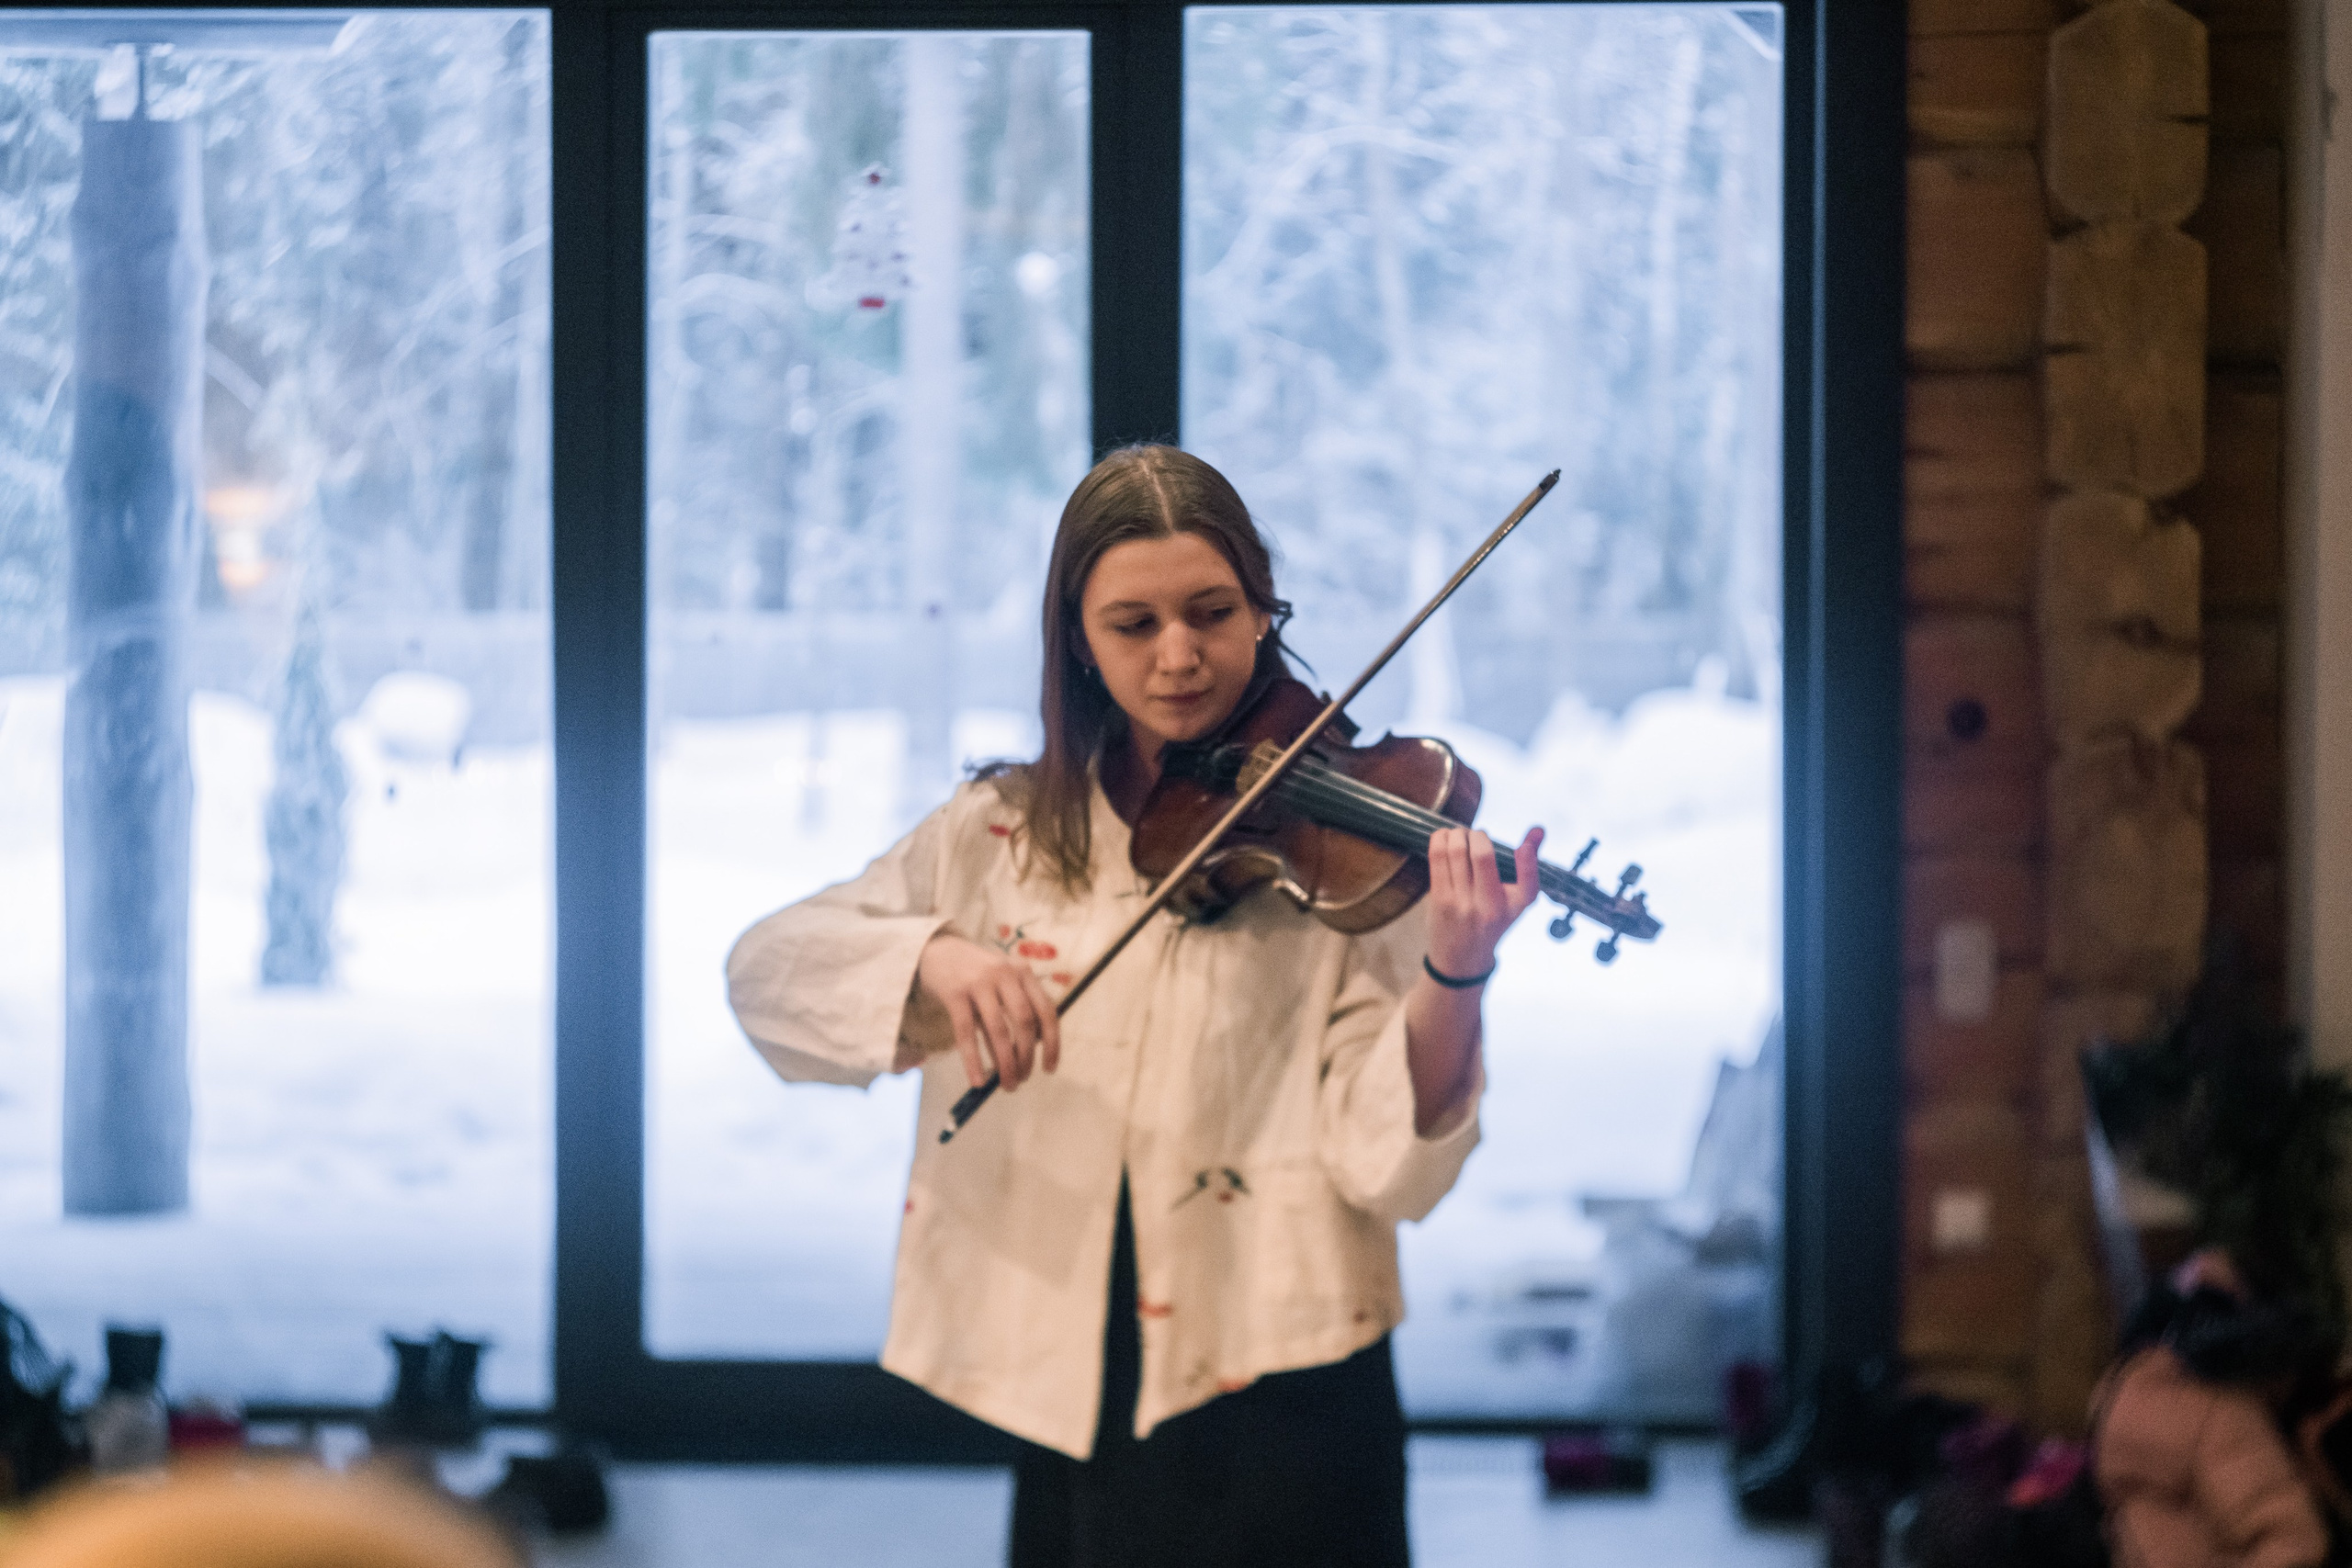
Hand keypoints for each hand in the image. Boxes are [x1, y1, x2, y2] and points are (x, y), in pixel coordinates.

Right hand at [915, 932, 1061, 1090]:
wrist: (936, 951)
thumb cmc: (974, 976)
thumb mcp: (1000, 986)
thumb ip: (1013, 1014)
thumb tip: (1024, 1057)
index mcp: (1023, 972)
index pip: (1046, 1010)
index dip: (1052, 1042)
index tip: (1049, 1068)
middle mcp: (1005, 973)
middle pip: (1025, 1021)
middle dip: (1026, 1056)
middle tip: (1022, 1080)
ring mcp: (979, 982)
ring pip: (998, 1030)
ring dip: (1006, 1063)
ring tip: (1007, 1085)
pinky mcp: (954, 993)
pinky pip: (966, 1033)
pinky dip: (974, 1061)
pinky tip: (977, 1081)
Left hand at [1423, 825, 1544, 980]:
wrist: (1462, 959)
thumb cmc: (1492, 922)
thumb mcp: (1515, 901)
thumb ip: (1526, 864)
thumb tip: (1539, 829)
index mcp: (1515, 906)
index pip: (1529, 884)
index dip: (1527, 860)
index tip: (1523, 846)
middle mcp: (1490, 907)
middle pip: (1482, 855)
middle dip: (1477, 834)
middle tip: (1475, 836)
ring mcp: (1463, 903)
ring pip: (1456, 851)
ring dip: (1457, 833)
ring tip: (1459, 835)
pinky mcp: (1440, 899)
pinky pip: (1437, 857)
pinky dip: (1440, 839)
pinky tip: (1444, 837)